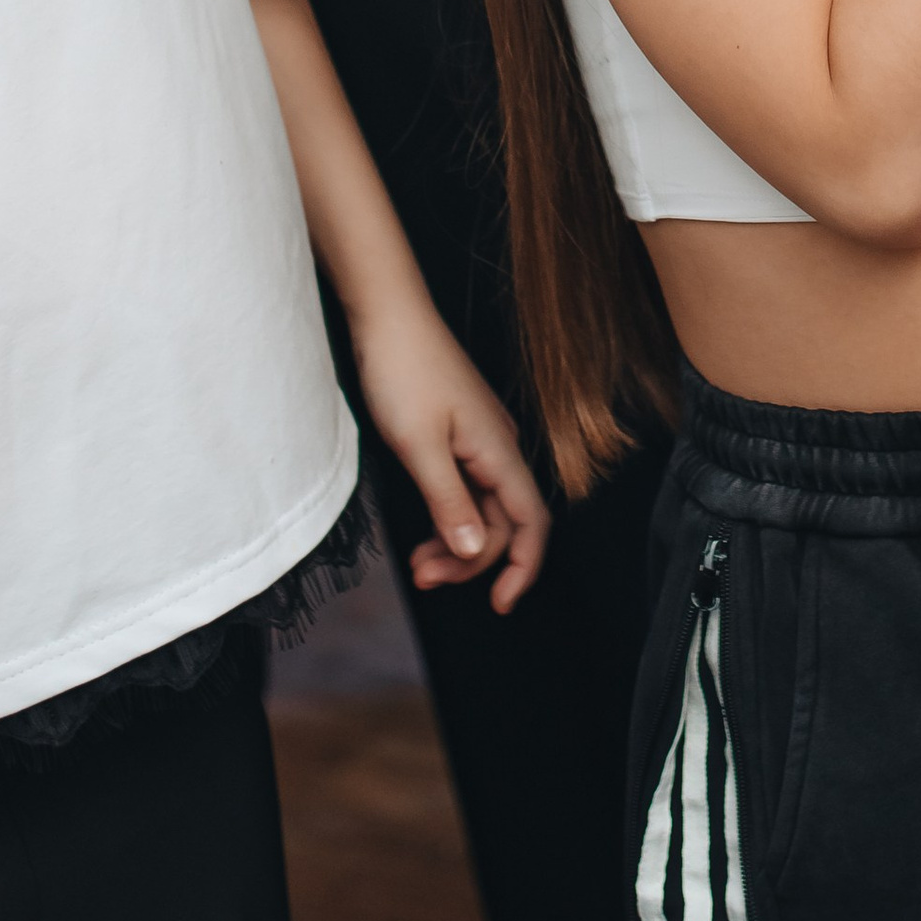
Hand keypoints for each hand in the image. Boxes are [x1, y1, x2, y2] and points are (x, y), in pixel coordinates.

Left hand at [350, 297, 549, 613]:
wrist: (388, 315)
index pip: (531, 522)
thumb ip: (449, 501)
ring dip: (455, 542)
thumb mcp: (420, 447)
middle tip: (425, 579)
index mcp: (498, 451)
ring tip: (416, 564)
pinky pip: (465, 488)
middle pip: (504, 521)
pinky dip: (446, 515)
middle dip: (471, 561)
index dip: (523, 567)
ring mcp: (479, 439)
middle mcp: (498, 447)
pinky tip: (422, 530)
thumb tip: (476, 550)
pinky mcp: (458, 433)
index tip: (500, 605)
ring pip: (482, 507)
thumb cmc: (404, 372)